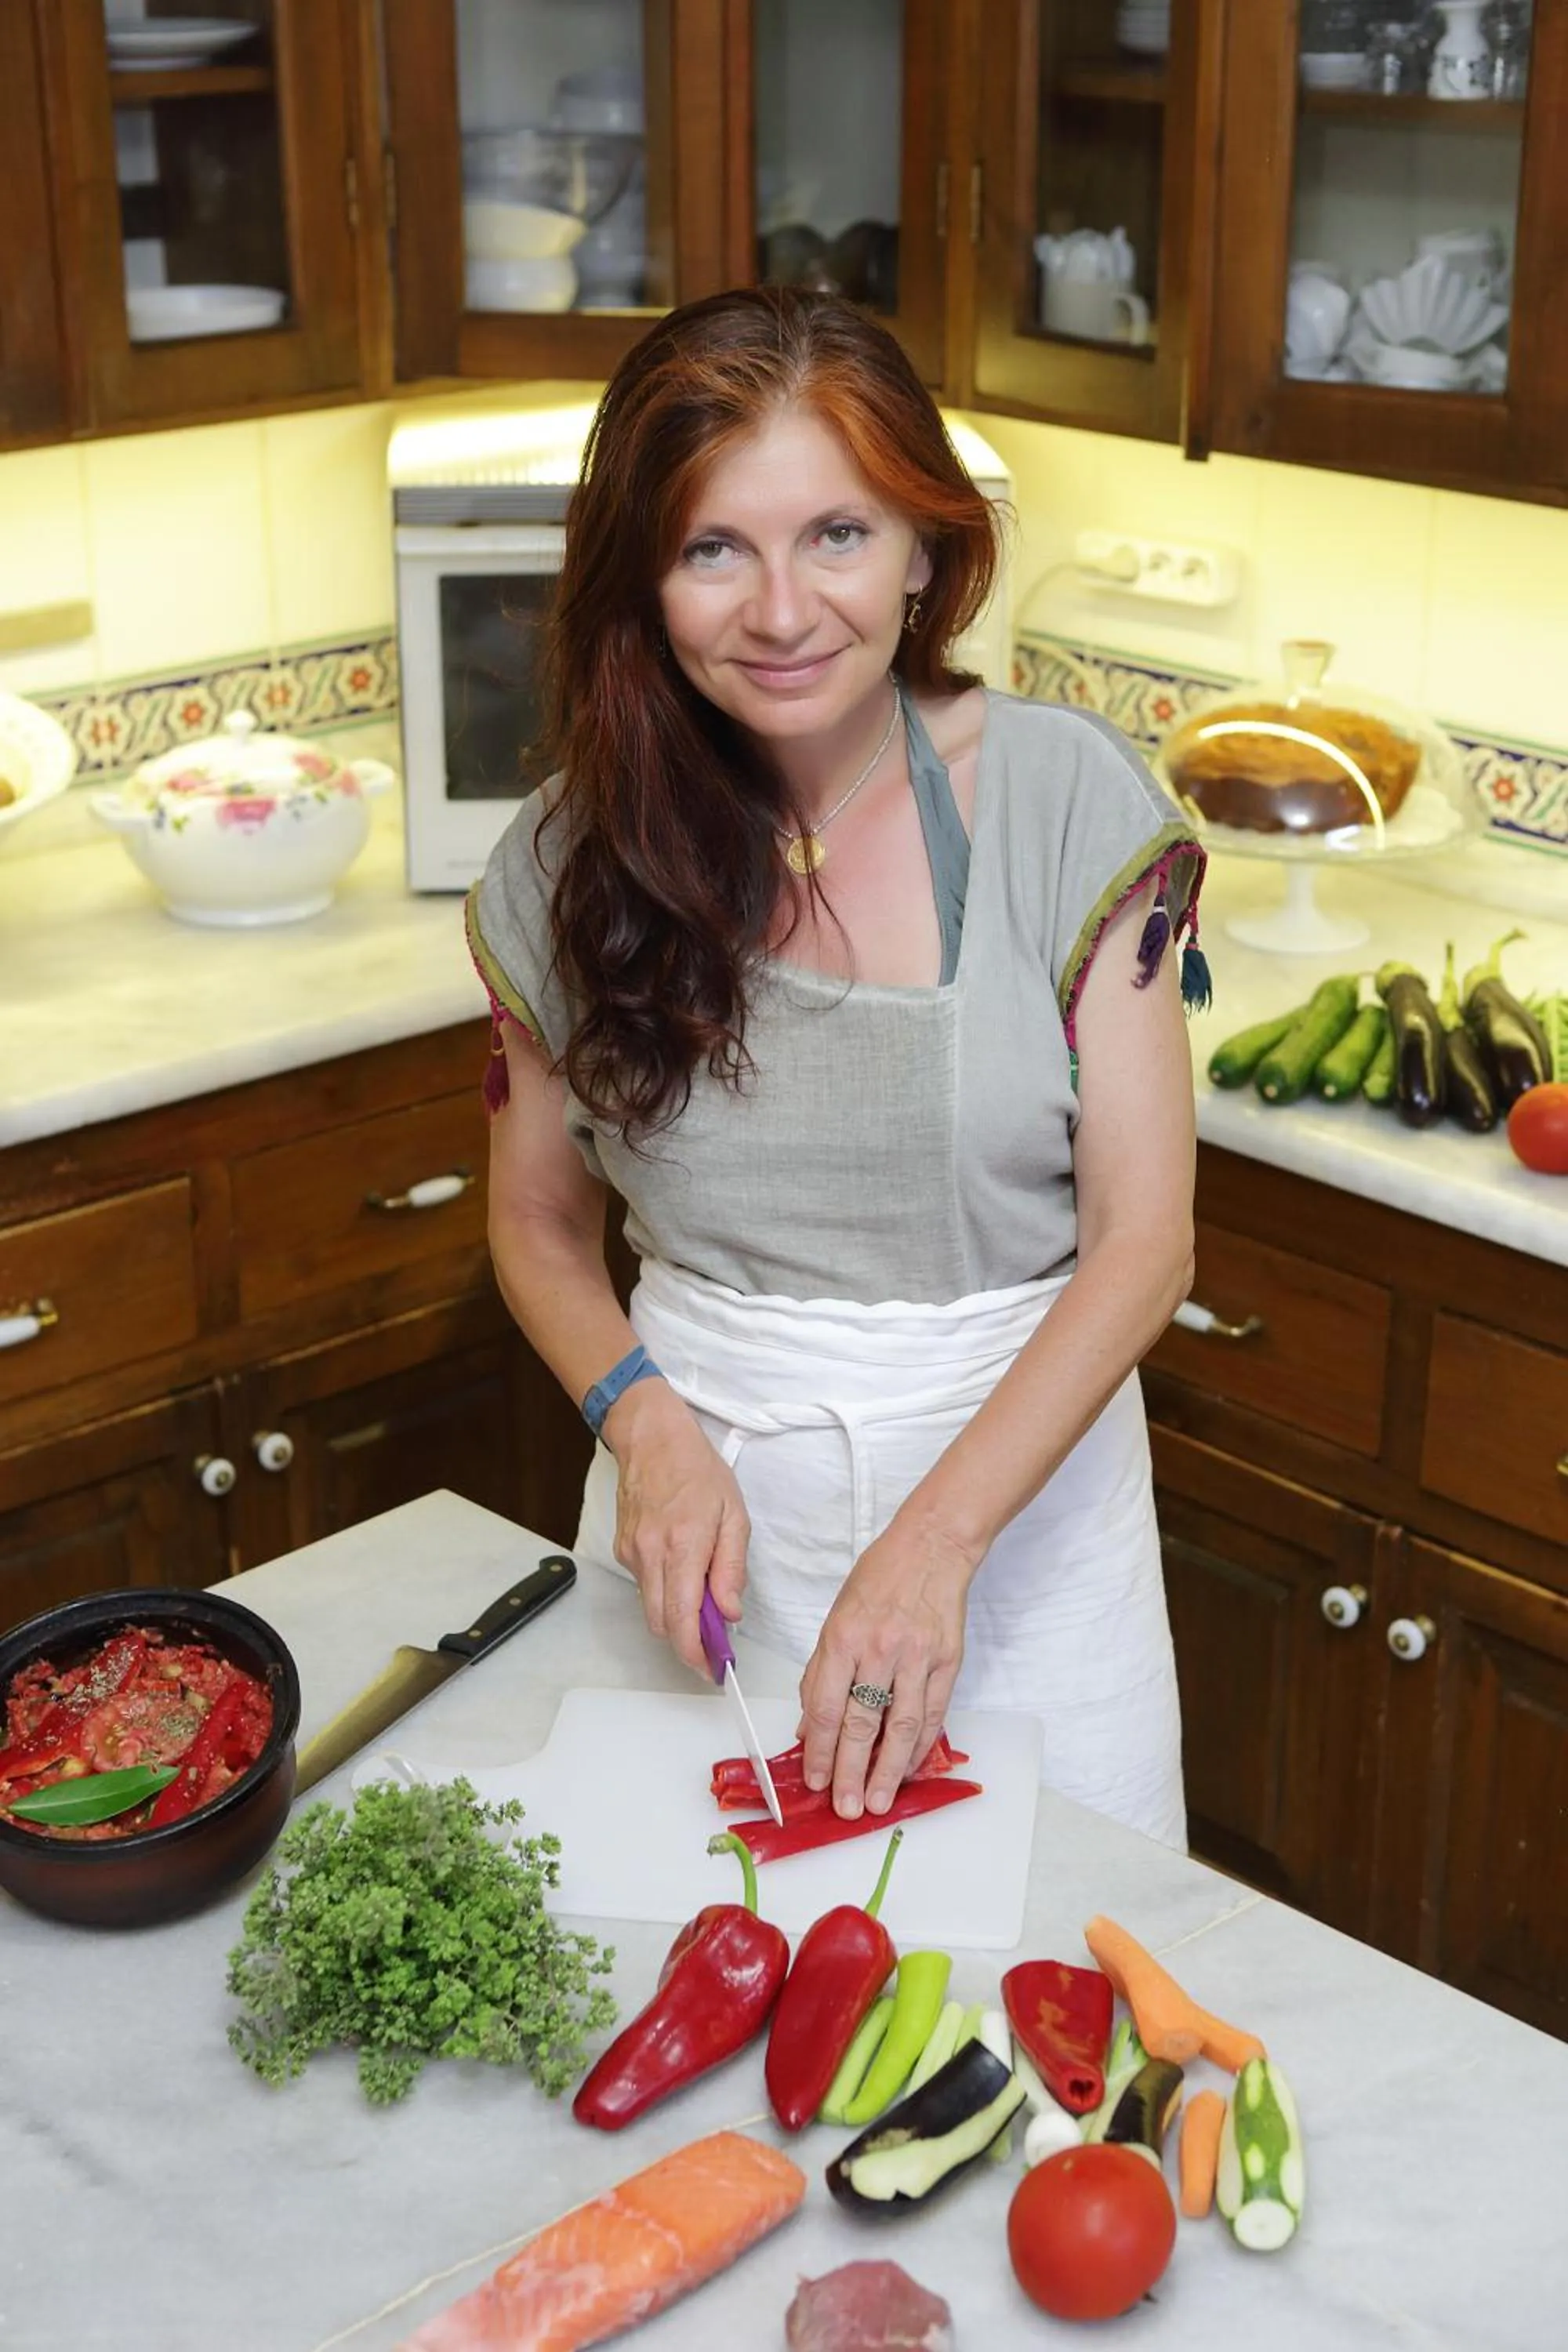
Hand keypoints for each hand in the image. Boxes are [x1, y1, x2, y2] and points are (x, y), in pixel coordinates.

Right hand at [604, 1377, 749, 1674]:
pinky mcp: (622, 1550)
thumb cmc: (697, 1471)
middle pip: (661, 1624)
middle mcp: (650, 1555)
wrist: (651, 1439)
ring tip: (704, 1602)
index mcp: (683, 1546)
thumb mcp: (734, 1514)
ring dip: (676, 1617)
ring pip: (650, 1608)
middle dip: (687, 1643)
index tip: (713, 1668)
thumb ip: (731, 1567)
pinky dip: (663, 1591)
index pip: (681, 1620)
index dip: (696, 1654)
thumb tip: (729, 1612)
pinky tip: (682, 1570)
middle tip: (714, 1644)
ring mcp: (632, 1554)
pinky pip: (644, 1586)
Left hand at [797, 1509, 978, 1820]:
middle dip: (850, 1772)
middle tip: (845, 1807)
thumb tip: (808, 1724)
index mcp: (843, 1638)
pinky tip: (907, 1769)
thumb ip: (821, 1672)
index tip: (814, 1780)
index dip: (818, 1749)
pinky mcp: (946, 1662)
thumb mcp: (836, 1618)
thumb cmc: (879, 1580)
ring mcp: (915, 1657)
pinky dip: (919, 1747)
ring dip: (887, 1770)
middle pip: (860, 1723)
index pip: (824, 1706)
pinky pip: (931, 1714)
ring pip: (900, 1727)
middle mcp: (878, 1650)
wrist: (932, 1549)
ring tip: (878, 1802)